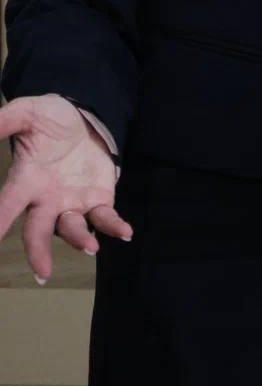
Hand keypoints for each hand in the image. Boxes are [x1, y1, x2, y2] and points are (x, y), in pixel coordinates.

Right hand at [0, 93, 133, 283]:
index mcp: (25, 181)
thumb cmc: (48, 119)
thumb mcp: (27, 113)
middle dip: (38, 251)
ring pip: (73, 229)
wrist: (83, 116)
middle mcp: (46, 200)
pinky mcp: (98, 199)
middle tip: (42, 273)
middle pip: (38, 231)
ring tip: (90, 246)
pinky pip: (105, 218)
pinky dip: (114, 226)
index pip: (6, 205)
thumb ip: (5, 121)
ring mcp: (72, 203)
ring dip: (80, 239)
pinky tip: (125, 231)